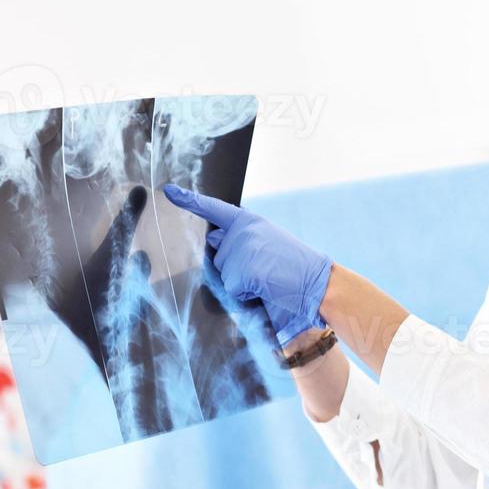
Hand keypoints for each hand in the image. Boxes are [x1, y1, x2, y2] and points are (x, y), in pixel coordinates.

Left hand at [162, 184, 333, 346]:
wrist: (318, 284)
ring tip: (268, 279)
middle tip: (264, 270)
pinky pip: (232, 290)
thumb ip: (242, 240)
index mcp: (250, 222)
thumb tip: (214, 241)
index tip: (170, 192)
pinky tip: (266, 288)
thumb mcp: (269, 244)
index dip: (190, 201)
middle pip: (218, 254)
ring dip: (242, 282)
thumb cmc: (296, 269)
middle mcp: (242, 232)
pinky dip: (247, 296)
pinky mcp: (242, 272)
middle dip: (234, 266)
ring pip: (224, 274)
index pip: (215, 209)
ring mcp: (241, 251)